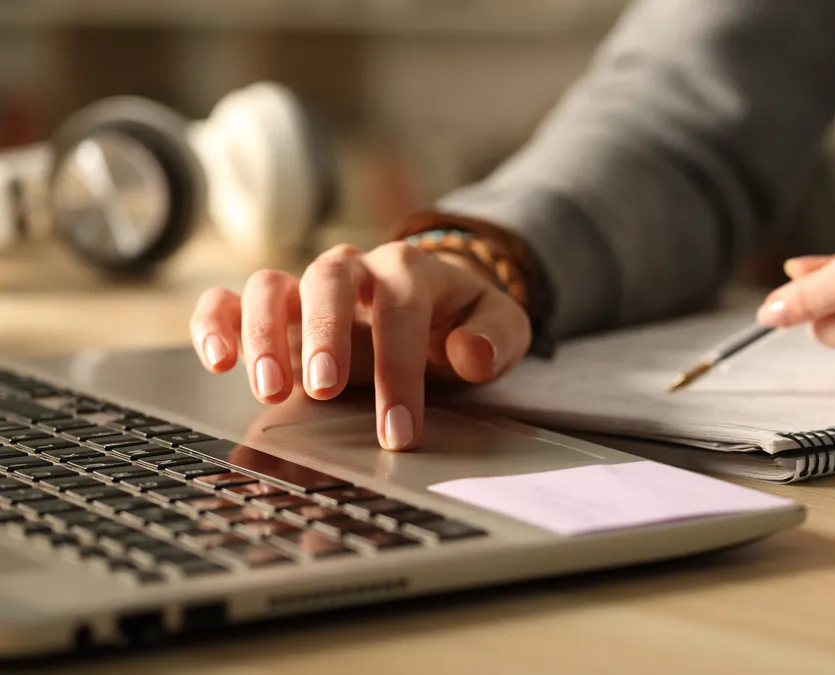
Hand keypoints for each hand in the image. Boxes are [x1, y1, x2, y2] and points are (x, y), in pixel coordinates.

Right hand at [188, 241, 531, 450]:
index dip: (399, 369)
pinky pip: (230, 300)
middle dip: (325, 334)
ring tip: (269, 388)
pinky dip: (215, 322)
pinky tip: (218, 361)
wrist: (437, 305)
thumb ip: (494, 337)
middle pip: (329, 280)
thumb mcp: (500, 326)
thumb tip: (468, 355)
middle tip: (324, 390)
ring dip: (264, 333)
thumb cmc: (464, 321)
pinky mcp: (276, 309)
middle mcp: (354, 269)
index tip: (397, 430)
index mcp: (411, 269)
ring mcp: (308, 287)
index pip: (401, 309)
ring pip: (270, 285)